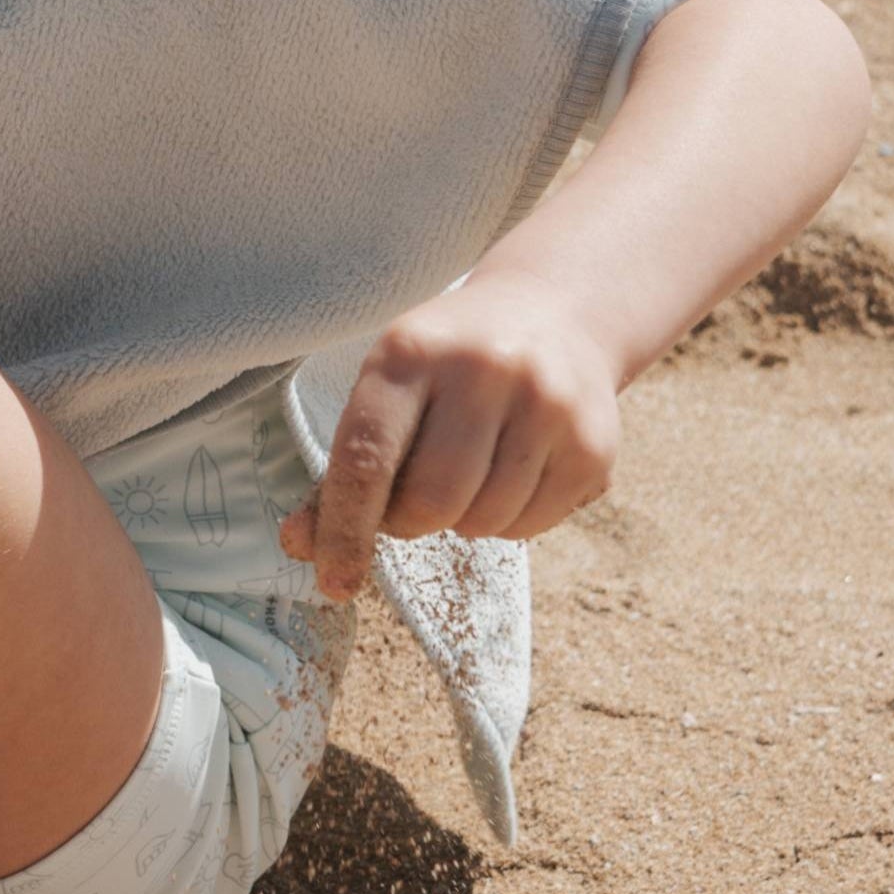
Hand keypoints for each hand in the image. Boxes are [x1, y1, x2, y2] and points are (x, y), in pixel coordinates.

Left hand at [277, 269, 618, 600]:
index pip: (366, 459)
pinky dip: (506, 522)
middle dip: (408, 523)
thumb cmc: (445, 364)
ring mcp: (547, 404)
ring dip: (460, 522)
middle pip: (431, 501)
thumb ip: (345, 465)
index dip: (344, 530)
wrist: (553, 312)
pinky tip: (508, 474)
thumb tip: (300, 545)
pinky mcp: (593, 443)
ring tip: (465, 474)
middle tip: (409, 502)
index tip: (332, 581)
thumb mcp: (388, 382)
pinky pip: (531, 527)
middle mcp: (482, 371)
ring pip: (484, 522)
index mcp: (410, 352)